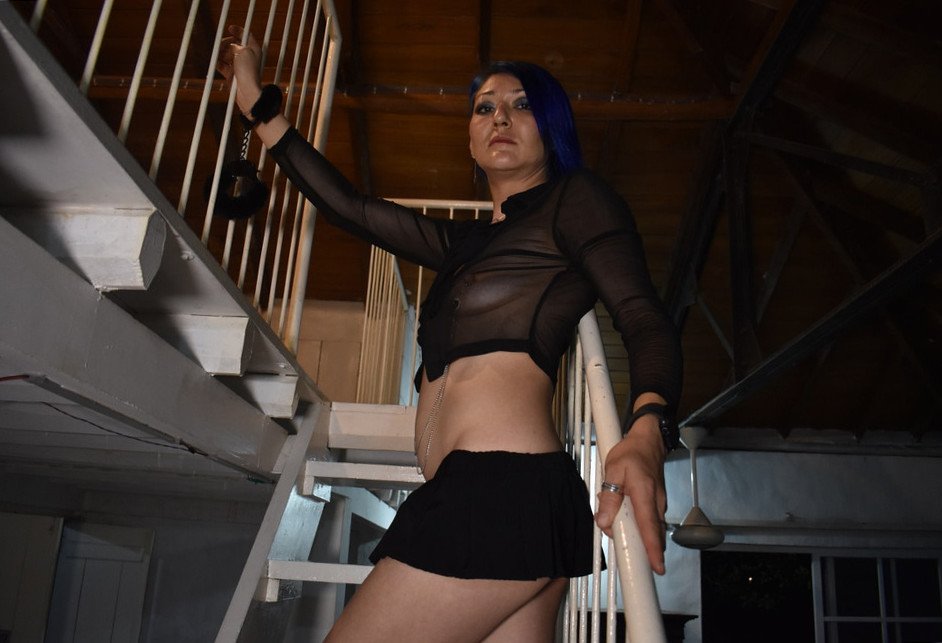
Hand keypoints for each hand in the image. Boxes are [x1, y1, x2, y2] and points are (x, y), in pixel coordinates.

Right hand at [216, 25, 262, 113]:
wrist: (246, 91)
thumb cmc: (248, 71)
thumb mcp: (243, 52)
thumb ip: (236, 46)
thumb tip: (229, 47)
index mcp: (253, 49)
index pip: (246, 35)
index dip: (237, 30)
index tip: (229, 28)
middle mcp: (246, 56)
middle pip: (233, 44)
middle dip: (225, 43)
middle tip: (220, 45)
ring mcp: (238, 65)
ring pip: (226, 54)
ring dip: (220, 52)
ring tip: (216, 54)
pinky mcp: (231, 74)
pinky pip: (222, 65)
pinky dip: (217, 62)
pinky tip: (214, 61)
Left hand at [594, 415, 667, 573]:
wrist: (649, 440)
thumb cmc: (631, 452)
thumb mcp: (613, 469)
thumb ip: (609, 496)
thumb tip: (603, 522)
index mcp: (645, 495)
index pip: (650, 527)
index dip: (653, 549)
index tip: (657, 567)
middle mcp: (657, 503)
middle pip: (652, 534)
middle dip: (641, 548)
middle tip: (627, 553)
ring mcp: (659, 503)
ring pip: (650, 527)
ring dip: (635, 533)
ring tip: (617, 524)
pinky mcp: (657, 503)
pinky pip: (648, 520)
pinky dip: (637, 524)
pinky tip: (623, 515)